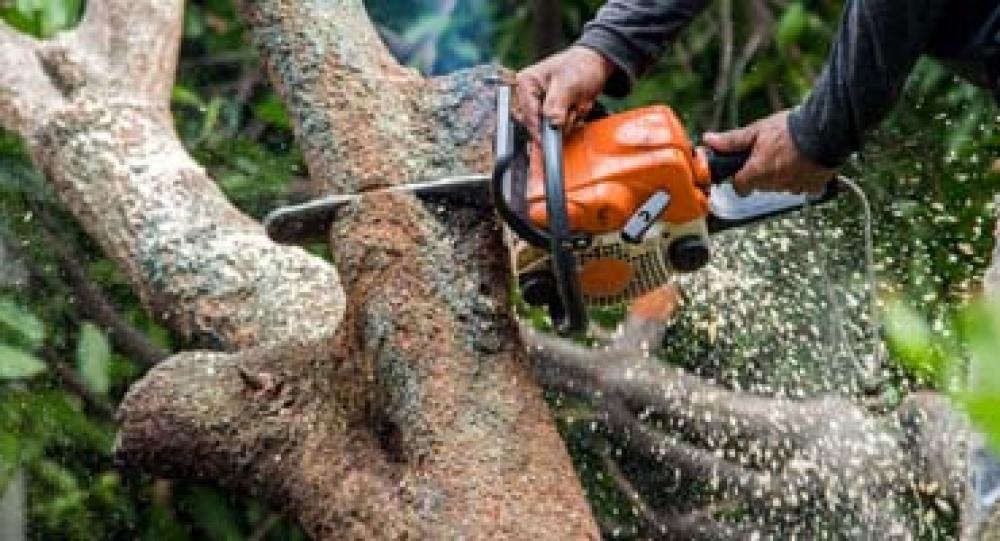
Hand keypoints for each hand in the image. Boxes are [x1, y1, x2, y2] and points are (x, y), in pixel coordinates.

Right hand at [515, 46, 616, 140]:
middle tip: (574, 106)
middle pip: (538, 124)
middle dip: (560, 120)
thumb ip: (557, 104)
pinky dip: (573, 119)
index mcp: (526, 83)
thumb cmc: (580, 66)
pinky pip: (561, 127)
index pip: (528, 114)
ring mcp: (542, 105)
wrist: (596, 64)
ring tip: (578, 103)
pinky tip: (578, 106)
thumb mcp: (568, 83)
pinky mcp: (553, 112)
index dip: (538, 130)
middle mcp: (530, 96)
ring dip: (569, 119)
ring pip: (552, 128)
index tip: (546, 143)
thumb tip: (552, 123)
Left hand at [702, 110, 833, 195]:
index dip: (740, 176)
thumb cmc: (790, 129)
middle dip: (762, 172)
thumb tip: (709, 141)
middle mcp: (774, 184)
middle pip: (760, 185)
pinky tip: (804, 162)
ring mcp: (794, 187)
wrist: (826, 128)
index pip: (739, 186)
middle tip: (770, 153)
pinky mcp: (813, 187)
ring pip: (780, 186)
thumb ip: (731, 141)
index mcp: (757, 173)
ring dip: (781, 174)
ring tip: (789, 154)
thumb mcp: (756, 131)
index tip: (745, 167)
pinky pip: (802, 187)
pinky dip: (801, 177)